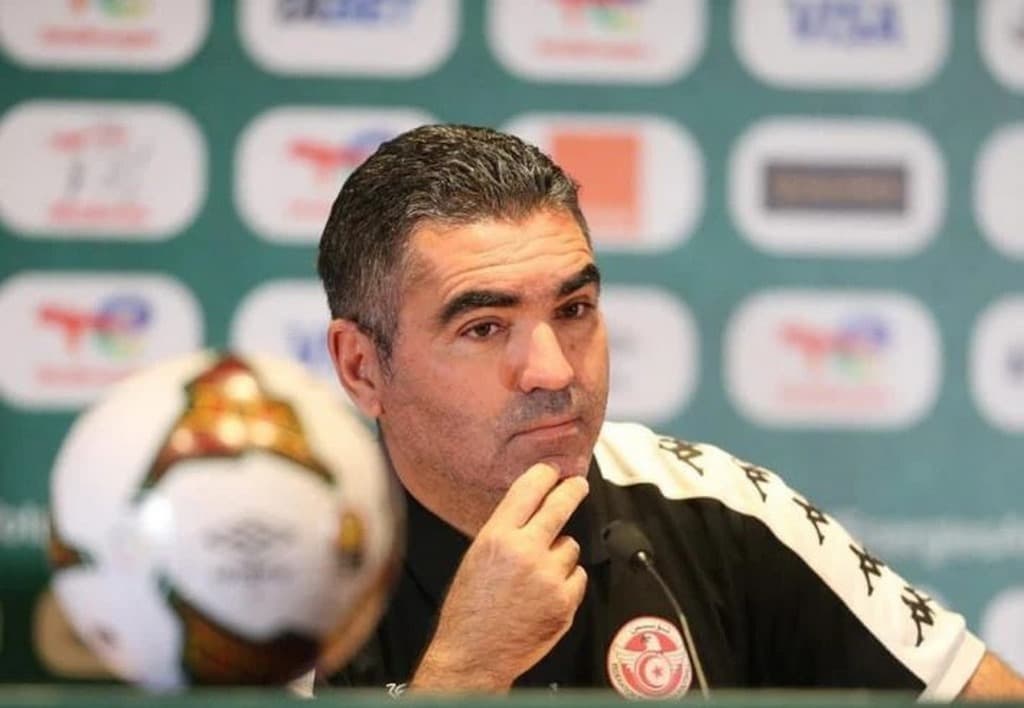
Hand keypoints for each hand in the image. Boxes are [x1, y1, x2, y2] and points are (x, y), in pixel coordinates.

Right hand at [410, 463, 588, 692]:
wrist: (474, 655)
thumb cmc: (469, 610)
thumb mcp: (476, 557)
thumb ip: (505, 532)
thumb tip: (533, 511)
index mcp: (497, 537)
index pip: (528, 490)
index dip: (545, 475)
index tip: (553, 471)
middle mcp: (524, 552)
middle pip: (559, 507)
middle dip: (572, 491)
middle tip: (577, 484)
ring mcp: (548, 577)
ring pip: (570, 546)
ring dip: (560, 555)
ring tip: (537, 575)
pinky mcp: (565, 601)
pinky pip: (577, 576)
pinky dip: (567, 581)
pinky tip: (546, 593)